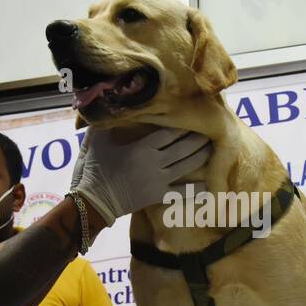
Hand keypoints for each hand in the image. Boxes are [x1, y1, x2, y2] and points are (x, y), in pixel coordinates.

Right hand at [70, 127, 211, 223]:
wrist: (94, 200)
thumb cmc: (95, 169)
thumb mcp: (98, 141)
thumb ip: (105, 123)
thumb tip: (106, 105)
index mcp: (142, 147)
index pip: (169, 133)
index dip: (183, 126)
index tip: (194, 119)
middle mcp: (155, 162)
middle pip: (183, 148)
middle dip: (198, 140)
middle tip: (209, 133)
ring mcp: (159, 180)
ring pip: (186, 166)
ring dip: (200, 158)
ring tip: (211, 149)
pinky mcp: (158, 195)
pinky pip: (181, 192)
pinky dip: (195, 190)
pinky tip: (207, 185)